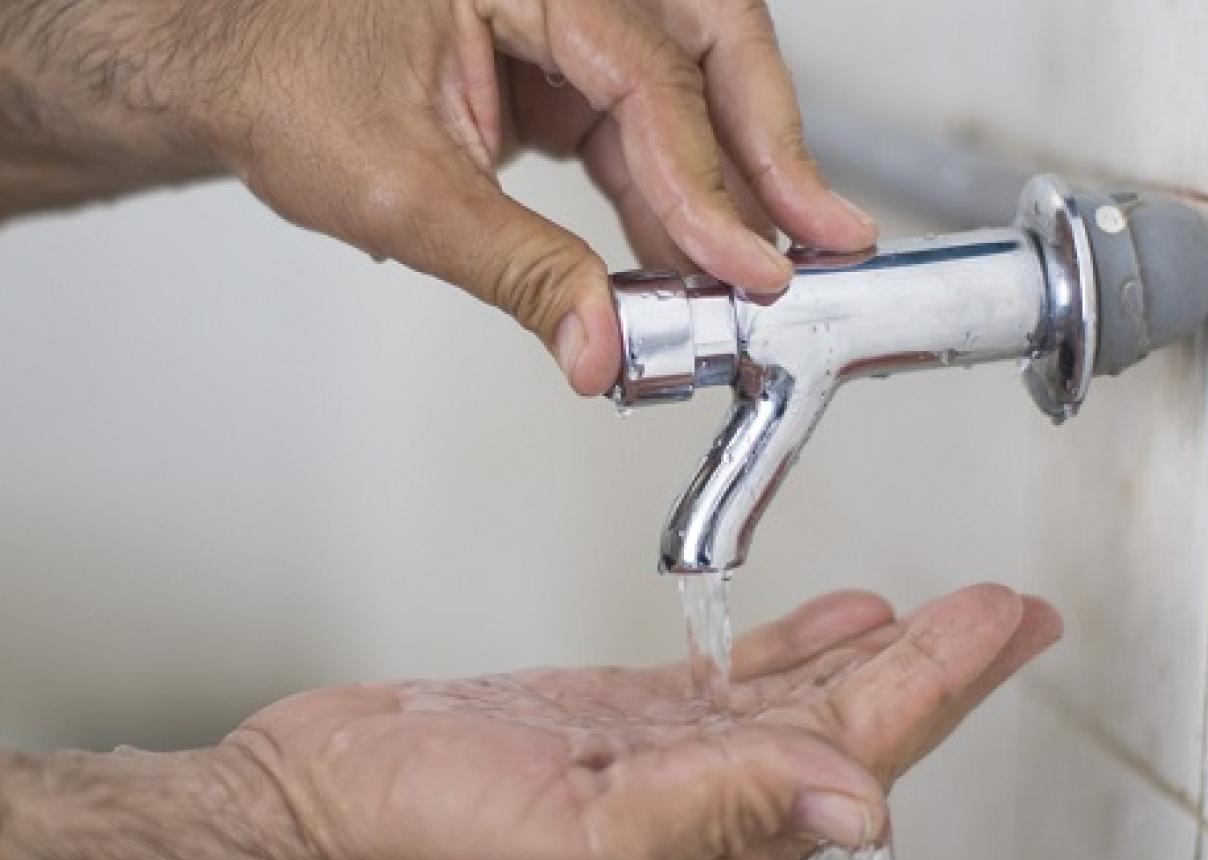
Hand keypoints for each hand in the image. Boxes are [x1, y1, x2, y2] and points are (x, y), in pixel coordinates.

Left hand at [0, 0, 876, 394]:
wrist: (246, 77)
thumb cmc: (291, 88)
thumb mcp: (398, 192)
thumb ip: (516, 270)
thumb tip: (598, 347)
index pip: (643, 78)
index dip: (706, 183)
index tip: (749, 269)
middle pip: (710, 45)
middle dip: (772, 148)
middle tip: (828, 238)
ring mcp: (569, 24)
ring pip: (693, 92)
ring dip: (735, 186)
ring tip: (771, 271)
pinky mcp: (568, 74)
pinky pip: (651, 132)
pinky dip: (679, 202)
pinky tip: (699, 263)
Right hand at [223, 584, 1059, 859]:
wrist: (308, 812)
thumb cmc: (409, 843)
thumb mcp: (574, 835)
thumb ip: (722, 811)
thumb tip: (859, 806)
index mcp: (703, 851)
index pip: (855, 751)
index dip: (939, 683)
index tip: (1004, 623)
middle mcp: (698, 816)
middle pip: (849, 727)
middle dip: (937, 665)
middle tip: (1009, 613)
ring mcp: (657, 769)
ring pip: (798, 704)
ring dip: (878, 654)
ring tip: (946, 613)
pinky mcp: (612, 731)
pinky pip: (731, 689)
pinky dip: (791, 651)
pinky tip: (833, 623)